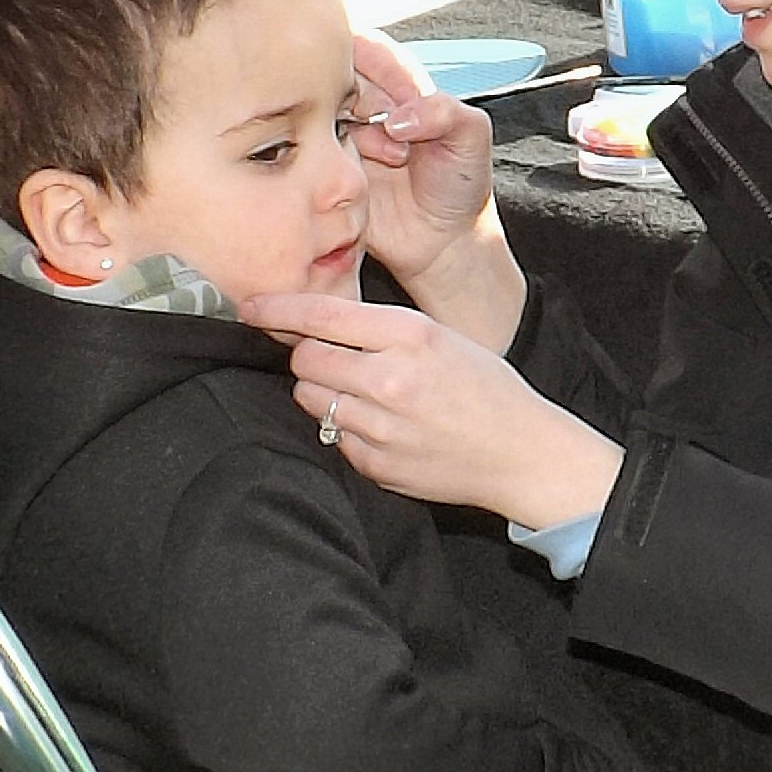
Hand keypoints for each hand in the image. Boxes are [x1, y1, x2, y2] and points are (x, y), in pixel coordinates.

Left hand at [239, 293, 624, 527]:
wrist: (522, 452)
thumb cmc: (484, 388)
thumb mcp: (441, 337)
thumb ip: (381, 329)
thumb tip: (316, 324)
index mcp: (410, 335)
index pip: (321, 315)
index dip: (276, 308)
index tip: (250, 306)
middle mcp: (390, 379)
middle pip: (304, 359)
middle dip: (308, 355)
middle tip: (331, 359)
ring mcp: (381, 426)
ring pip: (310, 399)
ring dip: (322, 392)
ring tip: (361, 393)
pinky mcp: (376, 464)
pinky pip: (332, 437)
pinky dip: (345, 429)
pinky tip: (381, 427)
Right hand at [342, 32, 524, 348]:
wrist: (443, 242)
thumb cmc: (459, 183)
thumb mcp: (472, 137)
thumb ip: (445, 111)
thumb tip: (397, 118)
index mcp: (397, 84)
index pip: (366, 47)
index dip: (374, 66)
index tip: (396, 100)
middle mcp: (361, 105)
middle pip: (333, 76)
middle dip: (364, 102)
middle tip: (398, 135)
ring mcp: (339, 138)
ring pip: (318, 115)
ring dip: (358, 137)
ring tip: (396, 160)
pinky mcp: (324, 171)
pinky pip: (310, 156)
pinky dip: (335, 164)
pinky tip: (368, 180)